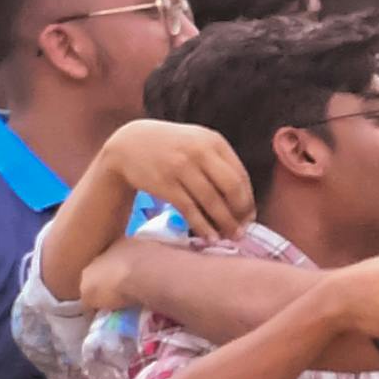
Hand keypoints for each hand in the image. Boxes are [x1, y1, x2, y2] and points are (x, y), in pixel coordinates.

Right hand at [93, 115, 251, 240]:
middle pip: (231, 188)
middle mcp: (199, 152)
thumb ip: (219, 163)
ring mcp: (181, 167)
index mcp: (213, 141)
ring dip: (224, 223)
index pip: (240, 175)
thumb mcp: (197, 143)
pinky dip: (203, 226)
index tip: (249, 216)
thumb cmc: (171, 147)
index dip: (247, 199)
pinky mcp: (165, 184)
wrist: (129, 144)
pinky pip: (190, 210)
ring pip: (212, 201)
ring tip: (230, 237)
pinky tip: (210, 237)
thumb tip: (244, 200)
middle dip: (240, 212)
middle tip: (242, 229)